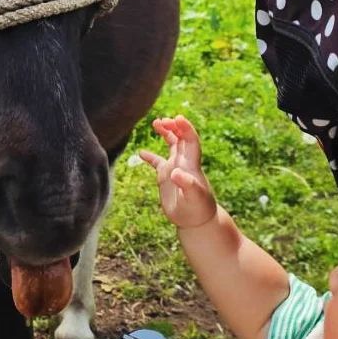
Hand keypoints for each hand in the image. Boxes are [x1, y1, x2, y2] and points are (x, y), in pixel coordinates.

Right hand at [139, 115, 217, 229]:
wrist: (195, 220)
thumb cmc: (197, 209)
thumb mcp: (193, 197)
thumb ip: (186, 184)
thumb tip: (176, 173)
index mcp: (191, 164)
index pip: (191, 140)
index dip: (185, 128)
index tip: (176, 118)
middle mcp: (184, 162)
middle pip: (181, 138)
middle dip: (173, 126)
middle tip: (162, 120)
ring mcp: (175, 168)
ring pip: (172, 145)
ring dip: (166, 133)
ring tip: (156, 123)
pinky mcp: (167, 177)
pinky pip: (157, 162)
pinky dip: (150, 156)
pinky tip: (140, 152)